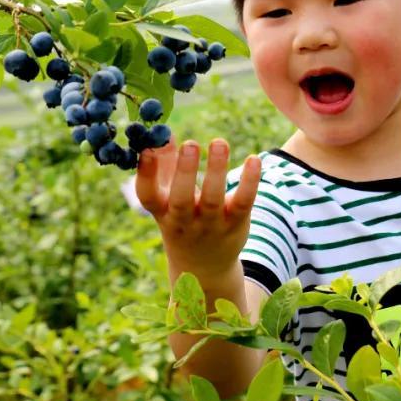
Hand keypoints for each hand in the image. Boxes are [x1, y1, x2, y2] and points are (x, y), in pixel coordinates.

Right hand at [135, 138, 261, 280]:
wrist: (204, 267)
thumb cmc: (183, 220)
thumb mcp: (168, 198)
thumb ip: (165, 165)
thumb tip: (164, 133)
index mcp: (162, 212)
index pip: (148, 196)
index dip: (146, 174)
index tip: (147, 150)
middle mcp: (184, 222)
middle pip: (181, 200)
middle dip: (184, 172)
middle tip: (190, 143)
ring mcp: (211, 225)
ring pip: (213, 200)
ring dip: (217, 171)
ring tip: (219, 142)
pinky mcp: (236, 224)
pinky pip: (243, 203)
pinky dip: (249, 181)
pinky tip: (254, 159)